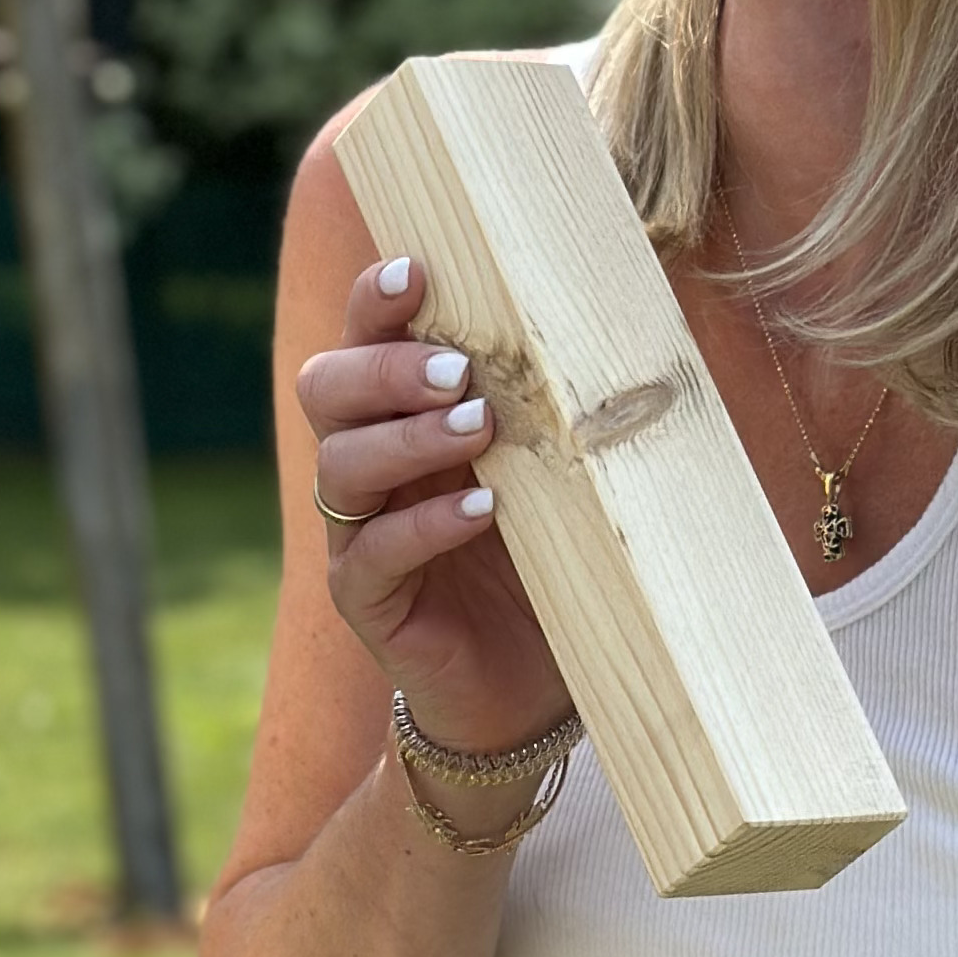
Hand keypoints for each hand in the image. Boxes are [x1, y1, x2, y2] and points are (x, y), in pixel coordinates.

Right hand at [296, 254, 573, 757]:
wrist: (530, 684)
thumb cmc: (552, 555)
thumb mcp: (564, 465)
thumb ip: (564, 399)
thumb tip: (630, 307)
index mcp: (403, 415)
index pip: (364, 340)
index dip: (375, 302)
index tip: (416, 272)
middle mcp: (368, 465)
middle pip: (326, 389)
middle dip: (384, 368)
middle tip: (456, 370)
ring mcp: (358, 534)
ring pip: (341, 465)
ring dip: (408, 439)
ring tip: (479, 429)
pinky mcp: (368, 601)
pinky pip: (373, 554)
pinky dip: (425, 526)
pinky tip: (482, 509)